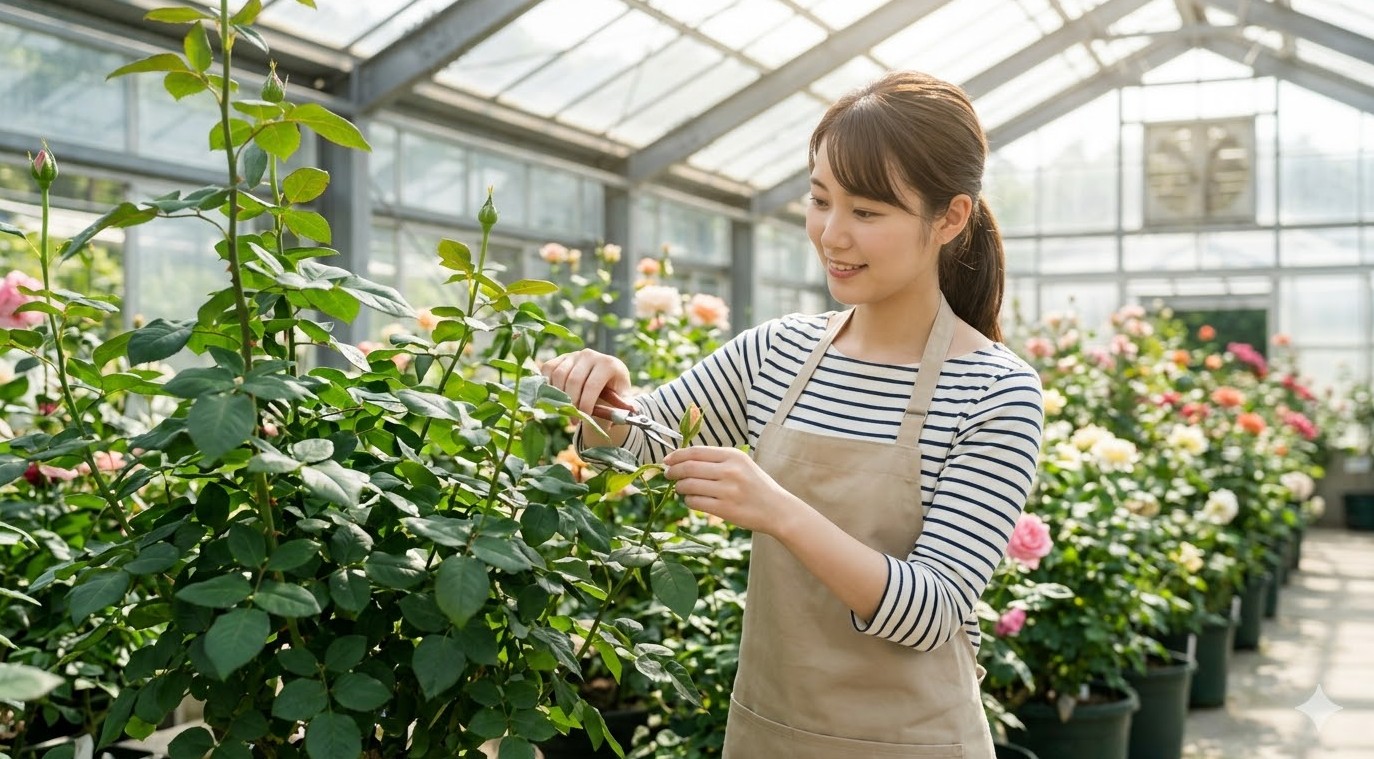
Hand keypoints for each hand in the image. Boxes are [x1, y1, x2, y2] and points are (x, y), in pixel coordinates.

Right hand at [539, 349, 633, 419]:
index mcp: (609, 363)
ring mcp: (574, 354)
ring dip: (558, 397)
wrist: (604, 381)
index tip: (582, 420)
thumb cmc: (614, 393)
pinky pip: (548, 369)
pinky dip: (548, 385)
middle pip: (574, 380)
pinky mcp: (561, 357)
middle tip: (573, 421)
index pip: (593, 385)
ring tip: (565, 411)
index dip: (586, 404)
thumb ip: (623, 408)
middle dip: (571, 403)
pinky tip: (555, 398)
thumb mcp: (622, 401)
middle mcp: (591, 355)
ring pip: (559, 375)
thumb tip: (631, 413)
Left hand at [663, 447, 802, 535]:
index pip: (696, 451)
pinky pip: (695, 502)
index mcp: (733, 455)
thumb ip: (717, 460)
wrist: (777, 509)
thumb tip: (684, 459)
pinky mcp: (725, 509)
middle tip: (668, 474)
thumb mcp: (742, 464)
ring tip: (680, 488)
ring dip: (679, 487)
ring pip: (689, 485)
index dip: (677, 455)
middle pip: (689, 467)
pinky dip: (688, 501)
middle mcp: (730, 471)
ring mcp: (727, 490)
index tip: (667, 460)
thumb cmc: (756, 486)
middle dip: (673, 471)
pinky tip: (692, 500)